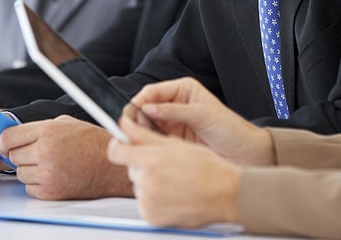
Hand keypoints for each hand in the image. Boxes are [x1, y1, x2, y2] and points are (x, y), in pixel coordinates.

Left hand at [0, 115, 131, 199]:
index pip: (7, 137)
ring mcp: (47, 174)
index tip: (6, 144)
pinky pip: (30, 188)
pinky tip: (52, 175)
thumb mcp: (66, 123)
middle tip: (36, 152)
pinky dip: (37, 183)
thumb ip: (40, 128)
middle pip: (12, 156)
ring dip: (29, 169)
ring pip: (20, 173)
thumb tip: (18, 133)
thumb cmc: (92, 143)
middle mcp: (45, 152)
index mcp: (48, 132)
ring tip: (48, 163)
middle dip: (21, 154)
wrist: (111, 166)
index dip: (4, 141)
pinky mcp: (51, 191)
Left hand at [107, 115, 240, 228]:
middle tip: (164, 165)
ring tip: (173, 181)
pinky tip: (172, 194)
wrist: (225, 194)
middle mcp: (147, 182)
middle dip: (142, 165)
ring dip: (150, 183)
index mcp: (151, 160)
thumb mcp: (175, 144)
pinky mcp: (151, 217)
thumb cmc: (206, 168)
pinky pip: (144, 204)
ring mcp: (148, 201)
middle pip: (130, 168)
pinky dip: (154, 200)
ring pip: (138, 186)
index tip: (123, 145)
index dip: (119, 146)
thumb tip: (125, 124)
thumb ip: (144, 135)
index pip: (115, 151)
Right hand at [128, 77, 273, 165]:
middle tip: (128, 129)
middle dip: (136, 117)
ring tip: (136, 140)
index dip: (140, 101)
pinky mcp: (173, 140)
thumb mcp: (202, 115)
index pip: (153, 91)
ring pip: (146, 124)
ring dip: (139, 131)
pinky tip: (146, 147)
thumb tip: (148, 108)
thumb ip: (174, 111)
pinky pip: (154, 139)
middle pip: (146, 107)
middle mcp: (175, 104)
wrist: (246, 154)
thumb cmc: (231, 129)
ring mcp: (173, 123)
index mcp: (183, 90)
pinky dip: (148, 142)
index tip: (130, 112)